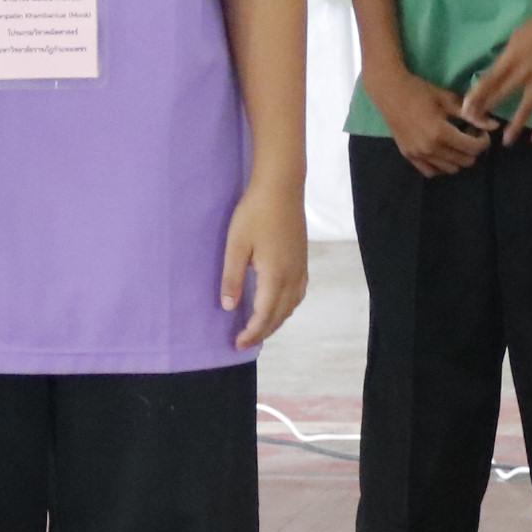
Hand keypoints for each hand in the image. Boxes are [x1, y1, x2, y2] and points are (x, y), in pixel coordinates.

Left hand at [222, 178, 310, 348]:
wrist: (282, 187)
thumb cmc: (255, 213)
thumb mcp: (236, 245)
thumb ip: (232, 278)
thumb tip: (229, 307)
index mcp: (275, 276)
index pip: (264, 315)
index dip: (251, 333)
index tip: (237, 344)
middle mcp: (292, 276)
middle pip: (280, 315)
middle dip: (263, 332)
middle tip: (245, 342)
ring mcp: (300, 268)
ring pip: (291, 305)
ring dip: (276, 320)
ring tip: (260, 327)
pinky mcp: (302, 258)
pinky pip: (298, 293)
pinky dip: (287, 306)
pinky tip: (279, 303)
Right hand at [367, 65, 489, 178]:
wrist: (390, 91)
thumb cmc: (420, 91)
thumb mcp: (448, 99)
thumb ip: (472, 114)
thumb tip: (494, 125)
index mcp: (441, 133)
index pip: (473, 148)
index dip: (484, 141)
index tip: (482, 131)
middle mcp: (430, 148)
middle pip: (465, 161)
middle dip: (473, 149)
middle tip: (470, 135)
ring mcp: (418, 155)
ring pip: (450, 169)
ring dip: (459, 158)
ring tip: (456, 142)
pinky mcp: (409, 156)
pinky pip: (431, 171)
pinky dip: (441, 166)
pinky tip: (443, 152)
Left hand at [461, 0, 531, 144]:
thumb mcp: (520, 33)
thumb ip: (509, 53)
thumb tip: (498, 68)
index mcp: (513, 55)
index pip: (490, 78)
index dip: (478, 94)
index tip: (466, 108)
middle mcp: (526, 69)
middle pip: (503, 92)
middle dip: (488, 109)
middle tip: (477, 126)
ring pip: (527, 105)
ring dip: (516, 123)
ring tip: (506, 141)